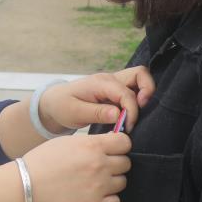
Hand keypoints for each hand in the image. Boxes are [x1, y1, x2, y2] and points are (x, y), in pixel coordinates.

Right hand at [23, 132, 131, 201]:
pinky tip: (96, 193)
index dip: (120, 144)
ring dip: (112, 180)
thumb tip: (110, 141)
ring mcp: (98, 187)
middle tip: (102, 165)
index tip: (114, 148)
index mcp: (92, 146)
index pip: (125, 142)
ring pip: (122, 182)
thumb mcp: (68, 141)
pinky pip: (115, 201)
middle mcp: (99, 165)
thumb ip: (91, 142)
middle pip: (126, 163)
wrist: (28, 184)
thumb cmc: (44, 160)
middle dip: (116, 162)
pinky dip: (109, 198)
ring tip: (96, 179)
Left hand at [38, 66, 153, 132]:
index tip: (127, 127)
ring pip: (139, 79)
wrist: (54, 102)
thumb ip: (97, 113)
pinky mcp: (115, 90)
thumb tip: (118, 114)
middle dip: (147, 93)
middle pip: (140, 74)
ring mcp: (113, 83)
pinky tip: (130, 116)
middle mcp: (109, 79)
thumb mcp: (75, 113)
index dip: (132, 110)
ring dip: (144, 95)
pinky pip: (133, 89)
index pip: (126, 93)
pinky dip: (138, 100)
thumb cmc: (62, 106)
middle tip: (139, 115)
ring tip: (136, 115)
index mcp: (100, 83)